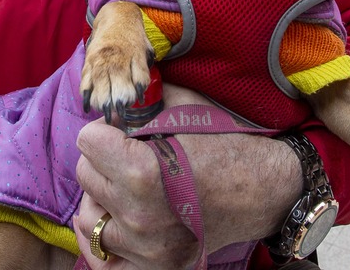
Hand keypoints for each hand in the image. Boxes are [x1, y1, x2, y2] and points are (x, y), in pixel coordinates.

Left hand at [72, 85, 301, 268]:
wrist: (263, 188)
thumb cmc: (226, 144)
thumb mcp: (184, 108)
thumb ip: (142, 101)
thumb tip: (115, 97)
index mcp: (141, 171)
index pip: (87, 139)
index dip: (107, 129)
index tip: (125, 131)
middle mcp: (137, 214)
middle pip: (85, 174)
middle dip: (103, 158)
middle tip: (130, 155)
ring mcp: (144, 246)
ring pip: (89, 213)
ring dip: (102, 195)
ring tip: (126, 185)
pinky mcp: (154, 266)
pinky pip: (102, 258)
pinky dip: (100, 239)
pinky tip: (111, 220)